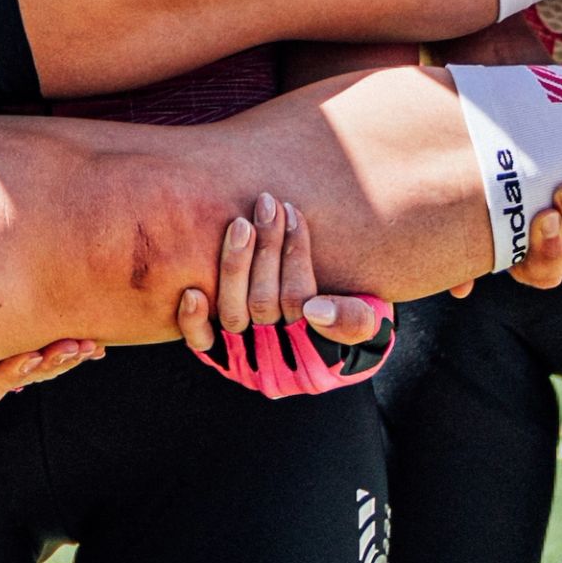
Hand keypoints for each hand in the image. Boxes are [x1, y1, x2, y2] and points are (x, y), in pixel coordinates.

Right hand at [0, 339, 105, 410]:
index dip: (10, 373)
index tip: (30, 356)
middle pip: (22, 378)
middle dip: (50, 363)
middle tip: (73, 346)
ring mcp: (5, 362)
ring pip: (41, 368)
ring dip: (67, 357)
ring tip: (90, 345)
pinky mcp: (21, 345)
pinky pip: (50, 354)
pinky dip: (73, 351)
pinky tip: (98, 348)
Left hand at [178, 195, 393, 393]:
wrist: (331, 341)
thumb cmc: (353, 319)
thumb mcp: (370, 320)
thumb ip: (352, 319)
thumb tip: (314, 311)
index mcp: (315, 354)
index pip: (300, 301)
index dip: (296, 255)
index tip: (294, 213)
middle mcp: (278, 359)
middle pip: (262, 303)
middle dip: (266, 248)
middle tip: (267, 203)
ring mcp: (247, 357)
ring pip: (233, 313)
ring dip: (234, 265)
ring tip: (241, 223)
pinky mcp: (221, 355)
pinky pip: (202, 343)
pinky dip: (194, 320)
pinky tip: (192, 291)